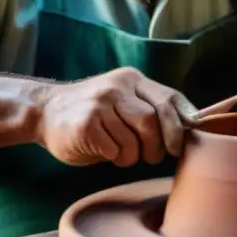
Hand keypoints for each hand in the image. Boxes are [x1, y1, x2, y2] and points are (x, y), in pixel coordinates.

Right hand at [36, 67, 197, 166]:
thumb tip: (191, 126)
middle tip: (151, 157)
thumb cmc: (94, 113)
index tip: (182, 144)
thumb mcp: (123, 100)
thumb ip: (151, 108)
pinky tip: (104, 151)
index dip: (181, 123)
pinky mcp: (86, 125)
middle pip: (154, 122)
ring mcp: (100, 104)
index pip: (169, 99)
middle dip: (158, 147)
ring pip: (135, 141)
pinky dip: (114, 157)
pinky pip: (114, 151)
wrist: (45, 111)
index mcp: (132, 79)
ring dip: (132, 156)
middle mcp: (117, 88)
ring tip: (121, 153)